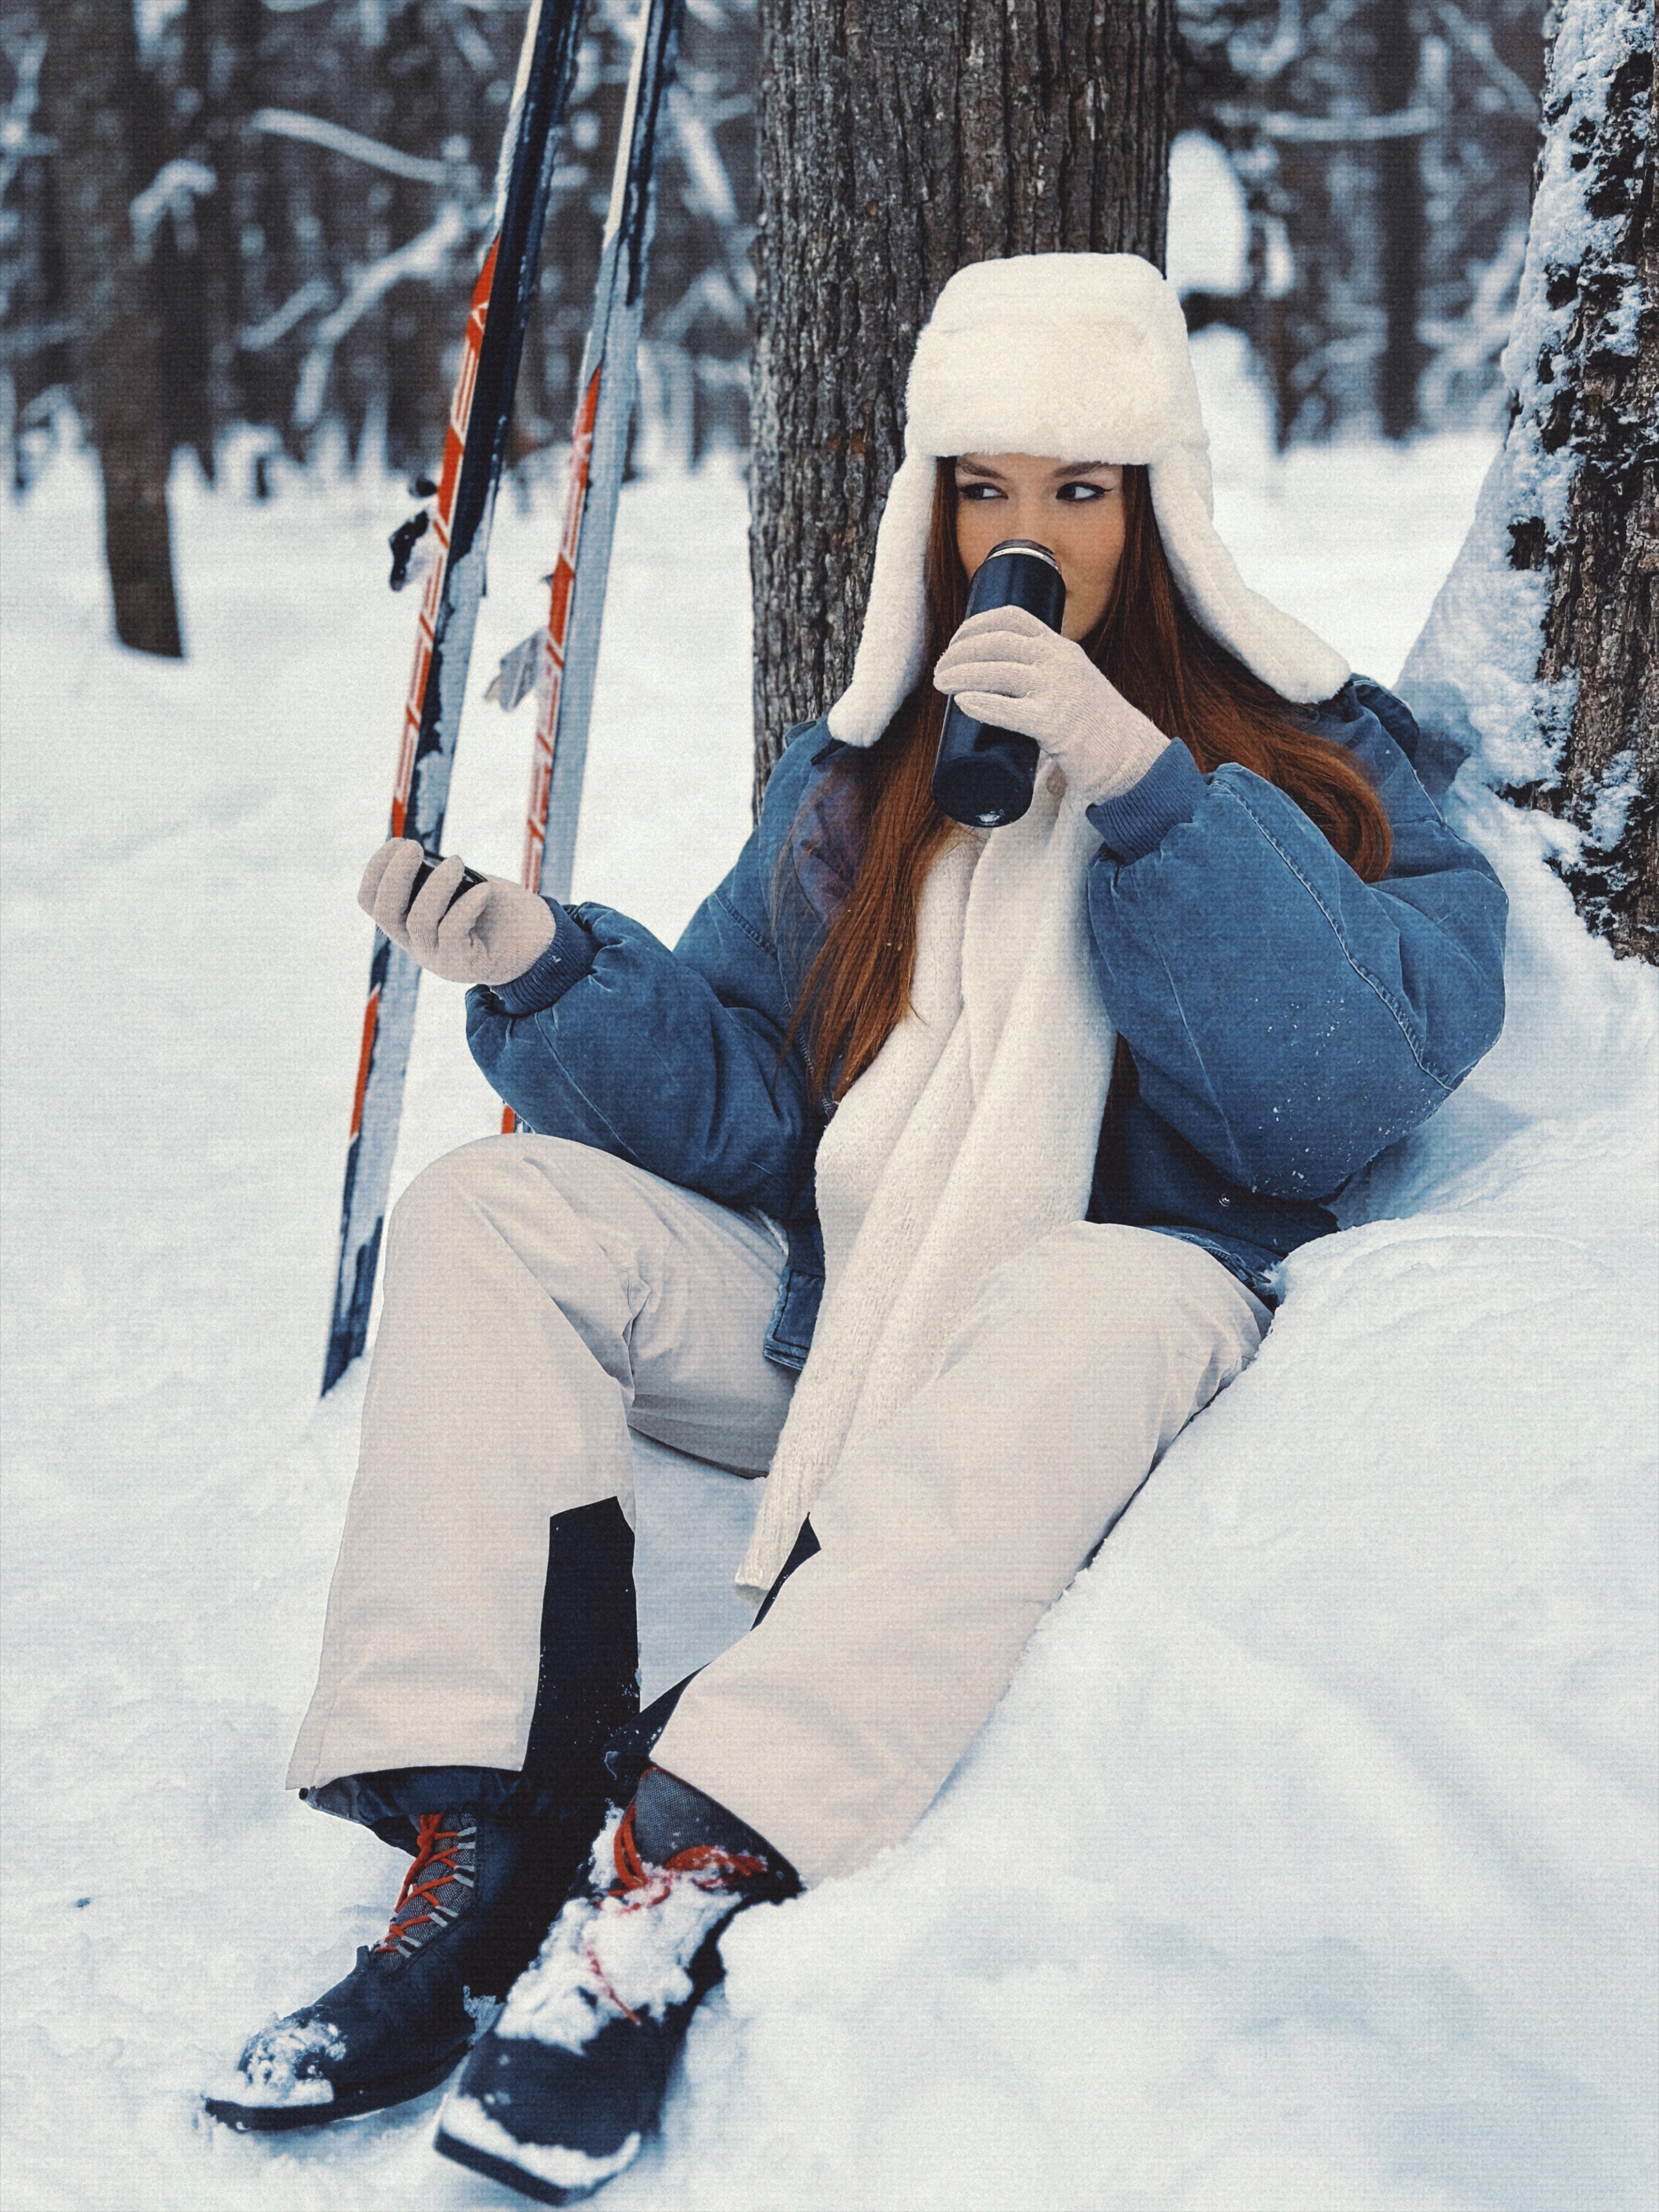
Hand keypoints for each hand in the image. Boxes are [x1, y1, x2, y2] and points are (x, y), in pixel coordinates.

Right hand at [358, 839, 555, 985]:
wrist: (538, 942)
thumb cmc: (498, 908)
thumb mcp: (462, 886)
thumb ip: (439, 877)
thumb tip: (424, 862)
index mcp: (407, 923)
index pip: (370, 901)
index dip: (375, 869)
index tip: (397, 842)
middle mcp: (416, 943)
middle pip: (384, 911)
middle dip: (394, 874)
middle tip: (415, 847)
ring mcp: (437, 957)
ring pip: (419, 920)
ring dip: (435, 886)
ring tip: (457, 862)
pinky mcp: (464, 965)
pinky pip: (453, 932)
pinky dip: (466, 906)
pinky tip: (484, 890)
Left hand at [933, 604, 1168, 808]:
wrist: (1130, 759)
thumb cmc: (1095, 730)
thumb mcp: (1074, 686)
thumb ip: (1045, 680)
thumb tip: (998, 689)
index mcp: (1063, 650)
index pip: (1013, 618)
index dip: (976, 624)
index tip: (956, 642)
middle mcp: (1061, 662)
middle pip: (998, 641)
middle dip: (961, 652)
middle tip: (941, 670)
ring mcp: (1059, 691)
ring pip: (999, 671)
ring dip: (962, 673)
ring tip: (941, 683)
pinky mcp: (1055, 724)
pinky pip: (1009, 710)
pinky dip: (982, 704)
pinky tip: (963, 703)